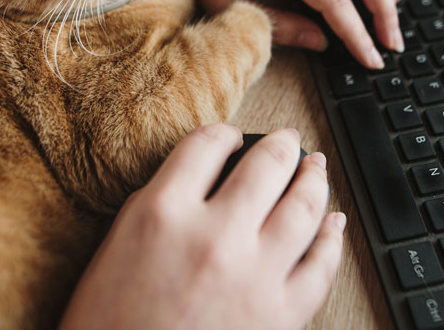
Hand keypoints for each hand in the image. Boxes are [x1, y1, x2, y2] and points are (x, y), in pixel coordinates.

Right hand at [59, 125, 344, 329]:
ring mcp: (254, 275)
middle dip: (282, 143)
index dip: (225, 133)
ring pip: (304, 205)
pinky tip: (334, 223)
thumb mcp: (116, 248)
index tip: (232, 137)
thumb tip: (203, 178)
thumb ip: (160, 203)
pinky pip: (321, 265)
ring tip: (316, 168)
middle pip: (267, 164)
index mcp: (164, 213)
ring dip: (315, 178)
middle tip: (288, 139)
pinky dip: (332, 238)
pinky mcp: (281, 314)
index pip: (207, 144)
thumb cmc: (109, 326)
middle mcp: (214, 236)